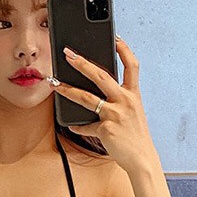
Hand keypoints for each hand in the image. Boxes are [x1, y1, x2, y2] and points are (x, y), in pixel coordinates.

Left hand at [50, 37, 158, 172]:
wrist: (142, 159)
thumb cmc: (136, 136)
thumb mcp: (133, 113)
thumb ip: (118, 100)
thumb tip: (97, 94)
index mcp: (133, 95)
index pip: (132, 65)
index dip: (123, 49)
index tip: (114, 37)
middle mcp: (125, 101)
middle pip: (101, 75)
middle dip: (82, 62)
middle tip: (68, 53)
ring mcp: (115, 115)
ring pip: (86, 97)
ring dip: (67, 89)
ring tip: (54, 83)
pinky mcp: (105, 129)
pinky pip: (86, 126)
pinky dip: (78, 126)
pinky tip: (72, 125)